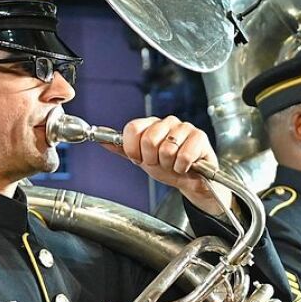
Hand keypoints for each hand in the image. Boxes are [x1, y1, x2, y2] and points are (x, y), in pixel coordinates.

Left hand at [110, 115, 231, 215]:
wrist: (190, 180)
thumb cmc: (167, 168)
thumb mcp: (142, 160)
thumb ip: (123, 149)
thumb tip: (101, 141)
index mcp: (151, 124)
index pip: (133, 128)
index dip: (133, 149)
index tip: (138, 158)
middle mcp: (167, 122)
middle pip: (148, 139)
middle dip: (152, 159)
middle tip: (159, 163)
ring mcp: (184, 127)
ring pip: (166, 149)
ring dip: (168, 165)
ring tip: (173, 164)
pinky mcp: (200, 137)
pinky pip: (183, 156)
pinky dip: (182, 168)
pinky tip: (185, 166)